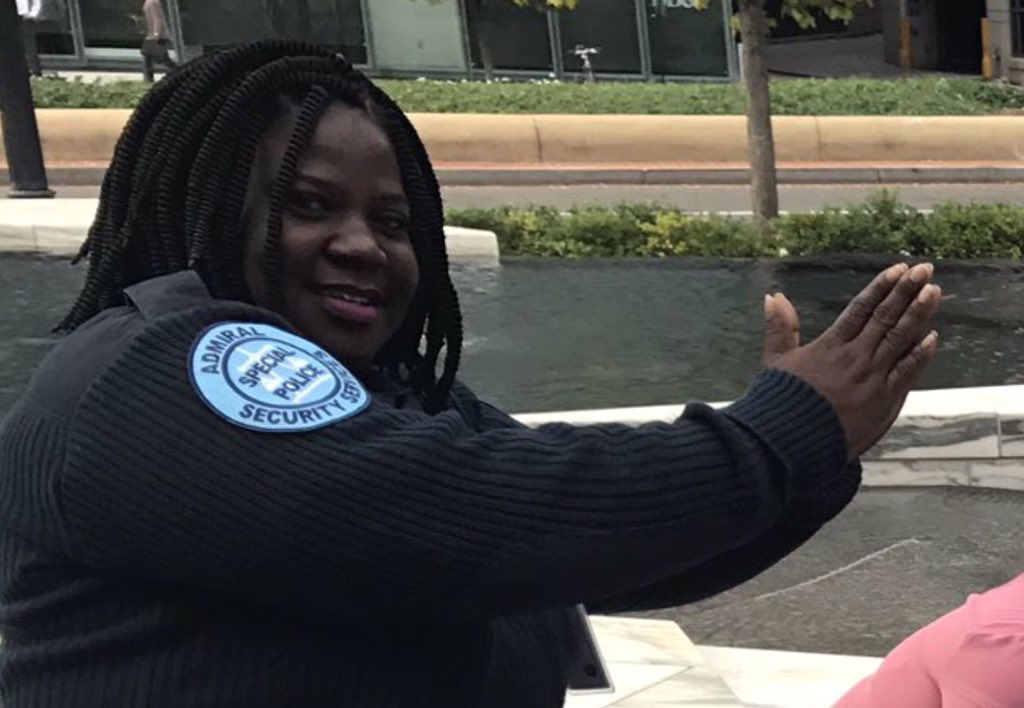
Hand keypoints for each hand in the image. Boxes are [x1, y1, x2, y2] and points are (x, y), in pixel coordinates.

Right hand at [762, 263, 940, 459]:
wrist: (790, 441)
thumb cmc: (780, 401)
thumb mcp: (774, 360)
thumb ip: (779, 327)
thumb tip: (773, 296)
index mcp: (830, 346)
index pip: (861, 309)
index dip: (881, 287)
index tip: (897, 270)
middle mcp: (855, 357)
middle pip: (886, 318)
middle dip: (906, 292)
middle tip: (924, 270)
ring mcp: (872, 378)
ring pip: (901, 340)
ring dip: (919, 314)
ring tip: (934, 292)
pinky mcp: (883, 401)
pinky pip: (906, 373)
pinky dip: (920, 355)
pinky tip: (933, 338)